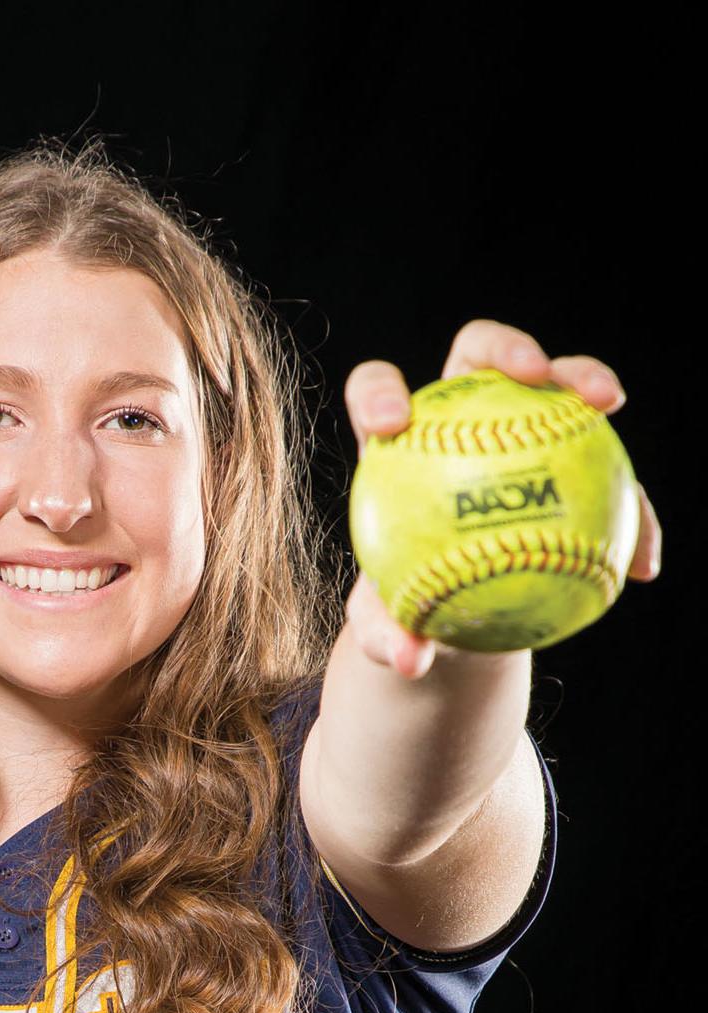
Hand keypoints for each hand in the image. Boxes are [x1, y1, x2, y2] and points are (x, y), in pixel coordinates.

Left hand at [342, 318, 663, 678]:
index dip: (380, 391)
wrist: (456, 609)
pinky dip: (624, 512)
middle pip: (478, 353)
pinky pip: (605, 473)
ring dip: (586, 379)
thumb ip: (388, 638)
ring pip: (556, 386)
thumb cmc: (409, 609)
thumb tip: (410, 661)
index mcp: (398, 446)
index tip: (392, 422)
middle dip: (506, 347)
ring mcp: (519, 425)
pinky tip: (640, 561)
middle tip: (531, 376)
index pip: (376, 392)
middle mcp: (457, 417)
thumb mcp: (390, 628)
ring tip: (609, 405)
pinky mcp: (570, 454)